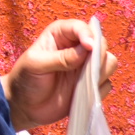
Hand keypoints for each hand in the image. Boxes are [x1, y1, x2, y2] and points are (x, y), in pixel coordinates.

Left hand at [2, 19, 118, 130]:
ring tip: (83, 83)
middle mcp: (77, 48)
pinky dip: (99, 89)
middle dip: (99, 55)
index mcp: (60, 35)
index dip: (88, 34)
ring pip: (109, 62)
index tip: (89, 47)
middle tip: (88, 69)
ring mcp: (85, 67)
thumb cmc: (25, 79)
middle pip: (102, 43)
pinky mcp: (91, 85)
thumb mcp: (36, 65)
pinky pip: (107, 84)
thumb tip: (85, 50)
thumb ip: (60, 58)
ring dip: (101, 72)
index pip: (80, 27)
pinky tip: (82, 95)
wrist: (25, 106)